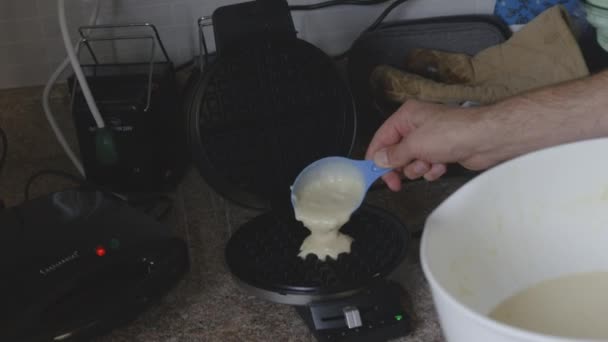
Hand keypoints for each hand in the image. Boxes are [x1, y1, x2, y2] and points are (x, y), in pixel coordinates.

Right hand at [365, 100, 494, 190]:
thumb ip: (394, 154)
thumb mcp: (415, 144)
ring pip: (412, 162)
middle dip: (400, 166)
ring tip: (428, 164)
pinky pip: (427, 166)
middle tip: (397, 180)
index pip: (381, 138)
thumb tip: (379, 160)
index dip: (375, 157)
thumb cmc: (454, 132)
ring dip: (418, 168)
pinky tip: (441, 165)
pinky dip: (432, 169)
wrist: (486, 140)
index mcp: (407, 116)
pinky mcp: (442, 152)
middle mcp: (417, 126)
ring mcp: (430, 139)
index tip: (372, 173)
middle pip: (396, 152)